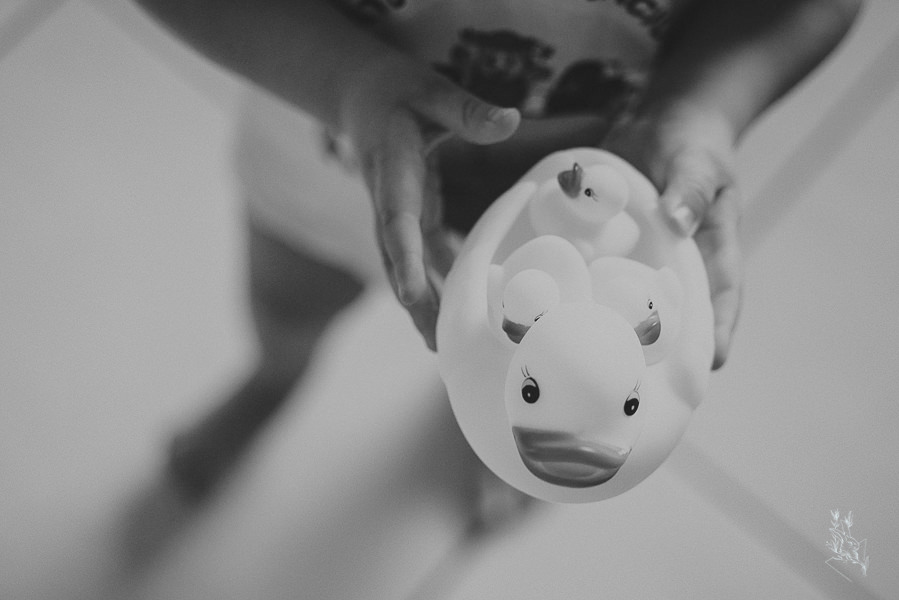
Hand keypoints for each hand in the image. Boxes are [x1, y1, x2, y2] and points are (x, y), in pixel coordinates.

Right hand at [340, 54, 520, 349]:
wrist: (361, 93)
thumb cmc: (395, 88)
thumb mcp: (430, 90)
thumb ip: (466, 110)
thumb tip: (512, 121)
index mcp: (392, 172)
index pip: (395, 220)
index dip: (402, 259)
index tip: (408, 296)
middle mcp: (389, 200)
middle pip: (397, 260)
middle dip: (414, 303)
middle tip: (435, 346)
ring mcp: (398, 211)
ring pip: (407, 265)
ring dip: (424, 302)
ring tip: (443, 345)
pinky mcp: (412, 211)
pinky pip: (423, 252)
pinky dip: (439, 278)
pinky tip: (461, 302)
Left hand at [603, 104, 742, 368]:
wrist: (661, 123)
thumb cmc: (693, 144)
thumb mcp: (698, 160)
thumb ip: (690, 188)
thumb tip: (678, 221)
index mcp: (712, 253)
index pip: (721, 302)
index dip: (716, 336)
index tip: (708, 370)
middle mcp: (677, 268)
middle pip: (676, 320)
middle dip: (660, 353)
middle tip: (637, 382)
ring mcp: (643, 264)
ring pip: (633, 308)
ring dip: (614, 331)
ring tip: (591, 362)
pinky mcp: (613, 253)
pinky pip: (598, 280)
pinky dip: (583, 295)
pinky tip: (557, 314)